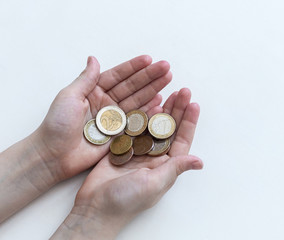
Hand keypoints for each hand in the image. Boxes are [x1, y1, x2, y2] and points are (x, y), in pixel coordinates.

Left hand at [34, 55, 171, 181]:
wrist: (54, 154)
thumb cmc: (57, 124)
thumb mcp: (69, 96)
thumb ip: (86, 79)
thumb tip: (94, 58)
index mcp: (94, 91)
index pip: (117, 76)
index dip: (134, 67)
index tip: (149, 59)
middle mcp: (107, 103)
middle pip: (132, 87)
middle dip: (149, 77)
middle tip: (166, 67)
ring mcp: (114, 119)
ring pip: (137, 101)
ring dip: (153, 90)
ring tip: (168, 80)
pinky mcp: (119, 134)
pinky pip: (137, 120)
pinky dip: (149, 111)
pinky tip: (161, 102)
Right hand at [51, 88, 202, 238]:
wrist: (96, 207)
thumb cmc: (127, 200)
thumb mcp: (154, 183)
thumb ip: (175, 168)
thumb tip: (199, 162)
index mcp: (165, 165)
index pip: (181, 140)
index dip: (189, 122)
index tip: (194, 104)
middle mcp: (154, 157)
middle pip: (169, 129)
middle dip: (177, 110)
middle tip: (183, 91)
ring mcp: (138, 151)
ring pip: (153, 125)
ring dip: (161, 110)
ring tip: (169, 92)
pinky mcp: (123, 148)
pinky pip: (135, 127)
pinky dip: (141, 115)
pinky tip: (147, 103)